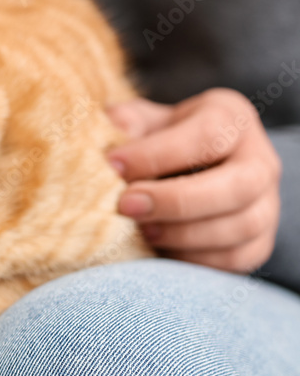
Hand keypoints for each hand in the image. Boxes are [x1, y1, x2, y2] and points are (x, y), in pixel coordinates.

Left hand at [106, 88, 281, 272]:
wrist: (176, 172)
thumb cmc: (153, 141)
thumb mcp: (137, 121)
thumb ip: (124, 125)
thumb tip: (110, 149)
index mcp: (229, 117)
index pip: (208, 135)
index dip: (158, 153)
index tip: (113, 165)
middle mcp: (258, 158)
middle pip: (238, 185)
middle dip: (176, 200)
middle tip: (126, 206)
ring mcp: (266, 202)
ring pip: (243, 226)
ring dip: (185, 234)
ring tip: (142, 230)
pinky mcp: (259, 241)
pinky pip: (237, 258)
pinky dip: (195, 258)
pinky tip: (161, 249)